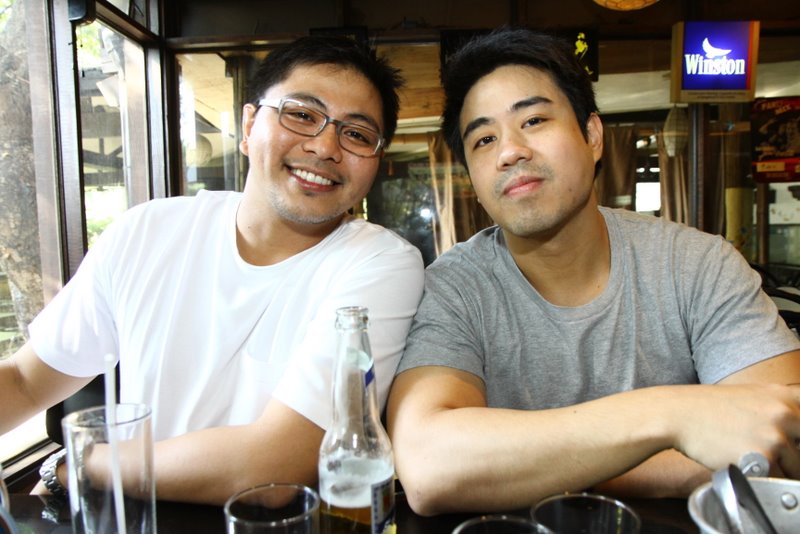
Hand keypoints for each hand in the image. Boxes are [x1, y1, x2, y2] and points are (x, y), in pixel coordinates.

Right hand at [671, 384, 799, 477]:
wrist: (677, 415)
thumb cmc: (707, 407)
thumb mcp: (750, 395)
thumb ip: (778, 409)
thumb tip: (794, 431)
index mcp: (784, 396)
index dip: (797, 435)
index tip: (789, 440)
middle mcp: (785, 414)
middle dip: (792, 456)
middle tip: (766, 452)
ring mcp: (776, 437)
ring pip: (795, 468)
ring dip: (778, 469)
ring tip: (751, 457)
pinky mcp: (764, 459)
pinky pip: (777, 480)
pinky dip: (763, 477)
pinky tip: (743, 463)